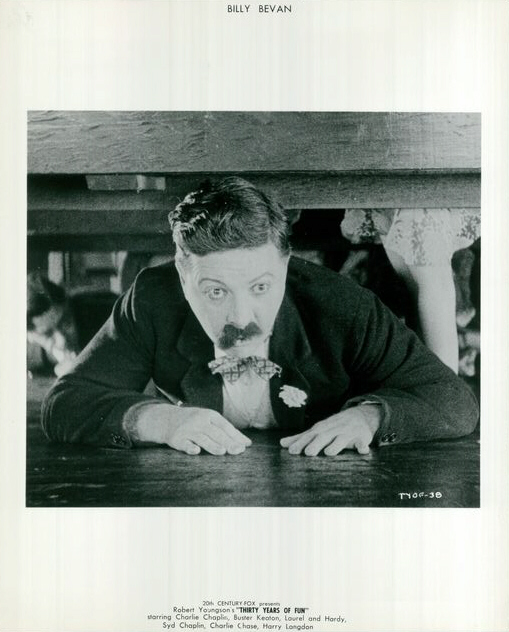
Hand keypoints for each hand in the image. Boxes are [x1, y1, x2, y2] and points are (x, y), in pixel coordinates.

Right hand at [135, 403, 251, 455]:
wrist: (166, 419)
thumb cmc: (194, 421)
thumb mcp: (208, 419)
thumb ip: (225, 430)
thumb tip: (246, 443)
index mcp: (209, 415)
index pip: (225, 426)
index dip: (235, 435)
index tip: (246, 445)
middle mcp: (199, 421)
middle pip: (215, 432)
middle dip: (228, 442)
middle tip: (238, 451)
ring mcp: (187, 430)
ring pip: (202, 438)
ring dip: (212, 445)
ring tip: (223, 451)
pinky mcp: (176, 439)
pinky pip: (184, 444)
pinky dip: (190, 447)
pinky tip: (196, 451)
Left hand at [280, 404, 380, 455]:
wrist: (360, 416)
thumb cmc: (334, 426)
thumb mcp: (318, 430)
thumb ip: (301, 438)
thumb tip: (282, 444)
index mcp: (322, 429)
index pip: (310, 435)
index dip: (301, 442)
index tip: (292, 451)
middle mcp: (334, 429)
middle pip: (324, 436)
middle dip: (316, 444)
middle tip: (308, 453)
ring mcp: (348, 433)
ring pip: (341, 439)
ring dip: (336, 445)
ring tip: (329, 452)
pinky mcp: (361, 437)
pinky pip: (362, 442)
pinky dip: (362, 446)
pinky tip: (362, 450)